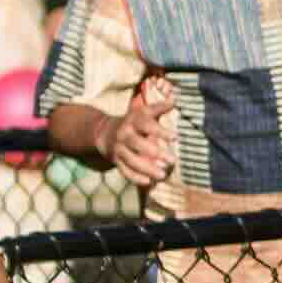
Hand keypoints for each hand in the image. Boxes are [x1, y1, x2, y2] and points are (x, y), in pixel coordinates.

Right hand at [109, 75, 178, 189]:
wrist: (105, 132)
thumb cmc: (132, 121)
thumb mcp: (143, 112)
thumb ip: (158, 108)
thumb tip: (175, 100)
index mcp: (133, 121)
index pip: (147, 125)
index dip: (160, 131)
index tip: (176, 137)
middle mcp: (124, 134)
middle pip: (138, 144)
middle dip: (155, 152)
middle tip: (172, 160)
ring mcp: (119, 149)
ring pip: (131, 160)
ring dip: (147, 168)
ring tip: (163, 175)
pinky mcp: (116, 161)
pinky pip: (125, 171)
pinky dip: (136, 178)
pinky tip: (149, 182)